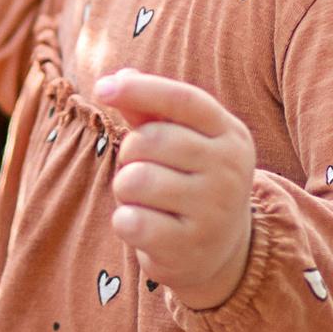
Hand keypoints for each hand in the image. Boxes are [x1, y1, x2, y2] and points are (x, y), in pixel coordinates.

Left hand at [96, 68, 257, 309]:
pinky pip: (132, 221)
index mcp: (230, 135)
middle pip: (150, 140)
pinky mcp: (190, 248)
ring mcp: (214, 212)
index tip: (101, 87)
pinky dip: (124, 220)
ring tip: (141, 199)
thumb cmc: (191, 183)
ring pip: (136, 180)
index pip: (184, 100)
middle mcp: (230, 170)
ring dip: (124, 188)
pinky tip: (141, 225)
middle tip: (139, 169)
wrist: (223, 253)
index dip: (141, 88)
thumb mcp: (184, 142)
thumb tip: (117, 78)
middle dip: (129, 152)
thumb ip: (151, 110)